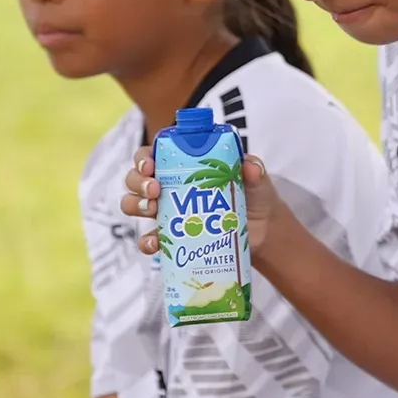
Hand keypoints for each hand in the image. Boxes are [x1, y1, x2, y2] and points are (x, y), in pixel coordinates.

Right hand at [121, 150, 287, 263]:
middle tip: (155, 189)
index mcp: (184, 165)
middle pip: (136, 179)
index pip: (151, 155)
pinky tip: (155, 242)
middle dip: (138, 182)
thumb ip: (253, 169)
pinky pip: (149, 239)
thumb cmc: (254, 195)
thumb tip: (250, 166)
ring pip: (134, 205)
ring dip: (136, 205)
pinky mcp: (172, 238)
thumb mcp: (256, 179)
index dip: (143, 158)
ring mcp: (168, 213)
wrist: (263, 230)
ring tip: (154, 209)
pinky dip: (147, 241)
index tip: (151, 165)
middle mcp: (169, 187)